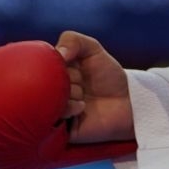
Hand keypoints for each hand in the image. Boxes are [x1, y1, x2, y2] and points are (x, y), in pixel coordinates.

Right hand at [56, 30, 133, 144]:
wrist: (128, 102)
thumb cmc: (108, 75)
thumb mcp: (92, 49)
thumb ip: (73, 40)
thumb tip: (57, 53)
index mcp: (52, 73)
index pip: (40, 63)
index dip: (59, 62)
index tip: (71, 61)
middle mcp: (50, 91)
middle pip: (45, 81)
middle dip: (68, 78)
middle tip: (82, 82)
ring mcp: (53, 110)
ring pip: (47, 98)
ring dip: (70, 93)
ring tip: (84, 97)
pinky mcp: (60, 128)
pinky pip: (51, 118)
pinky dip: (68, 109)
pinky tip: (82, 108)